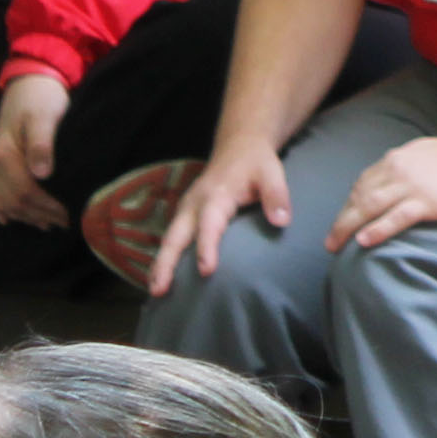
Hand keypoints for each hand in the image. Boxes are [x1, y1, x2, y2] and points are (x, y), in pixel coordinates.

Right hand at [0, 73, 72, 228]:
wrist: (28, 82)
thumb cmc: (41, 98)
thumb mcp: (45, 116)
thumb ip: (41, 144)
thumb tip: (42, 174)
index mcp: (3, 153)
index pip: (23, 191)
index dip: (45, 207)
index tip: (67, 215)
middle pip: (12, 200)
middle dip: (38, 215)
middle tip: (64, 223)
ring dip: (22, 215)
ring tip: (46, 224)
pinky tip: (7, 219)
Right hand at [158, 139, 294, 296]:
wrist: (239, 146)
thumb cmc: (257, 162)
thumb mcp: (272, 173)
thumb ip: (277, 196)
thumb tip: (281, 222)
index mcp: (215, 195)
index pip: (209, 225)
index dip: (206, 247)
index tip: (206, 270)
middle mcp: (194, 204)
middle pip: (175, 236)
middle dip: (166, 263)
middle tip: (159, 289)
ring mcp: (186, 209)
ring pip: (168, 239)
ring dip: (159, 265)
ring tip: (155, 291)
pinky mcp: (185, 215)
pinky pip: (171, 238)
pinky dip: (164, 258)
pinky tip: (161, 279)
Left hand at [329, 134, 436, 253]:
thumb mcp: (421, 155)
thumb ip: (402, 167)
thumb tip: (387, 183)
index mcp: (395, 160)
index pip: (362, 185)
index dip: (347, 206)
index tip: (342, 222)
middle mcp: (397, 171)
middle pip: (359, 198)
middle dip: (341, 221)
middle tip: (330, 243)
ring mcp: (412, 187)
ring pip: (369, 207)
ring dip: (348, 227)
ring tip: (337, 246)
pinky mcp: (428, 202)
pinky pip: (395, 217)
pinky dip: (377, 229)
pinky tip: (364, 241)